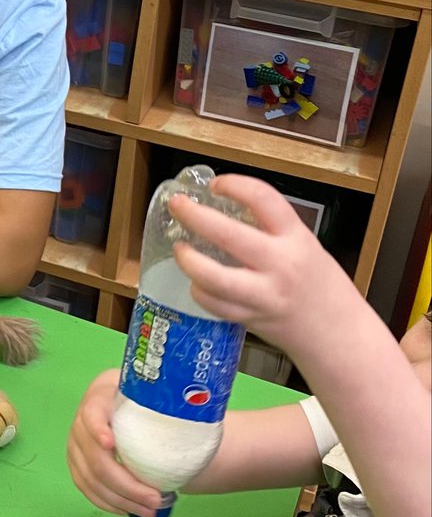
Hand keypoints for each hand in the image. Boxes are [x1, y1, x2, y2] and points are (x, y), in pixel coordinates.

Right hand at [66, 369, 162, 516]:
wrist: (111, 404)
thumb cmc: (135, 402)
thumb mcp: (144, 395)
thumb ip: (158, 406)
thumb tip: (194, 419)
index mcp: (97, 403)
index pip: (92, 416)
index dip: (99, 430)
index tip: (112, 444)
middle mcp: (80, 427)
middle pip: (97, 460)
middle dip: (127, 485)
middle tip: (156, 499)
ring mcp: (75, 448)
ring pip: (92, 480)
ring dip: (121, 500)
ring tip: (150, 510)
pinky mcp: (76, 466)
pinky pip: (88, 490)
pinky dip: (109, 504)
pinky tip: (129, 509)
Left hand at [169, 174, 359, 355]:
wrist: (339, 332)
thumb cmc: (321, 285)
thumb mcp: (306, 246)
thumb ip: (272, 230)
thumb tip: (228, 208)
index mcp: (296, 238)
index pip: (263, 199)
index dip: (235, 185)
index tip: (216, 184)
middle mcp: (281, 264)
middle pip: (228, 235)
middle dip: (194, 216)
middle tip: (177, 206)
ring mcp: (265, 294)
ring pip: (214, 277)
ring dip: (189, 261)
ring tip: (179, 249)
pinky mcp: (252, 317)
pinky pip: (216, 305)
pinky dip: (200, 292)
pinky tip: (195, 282)